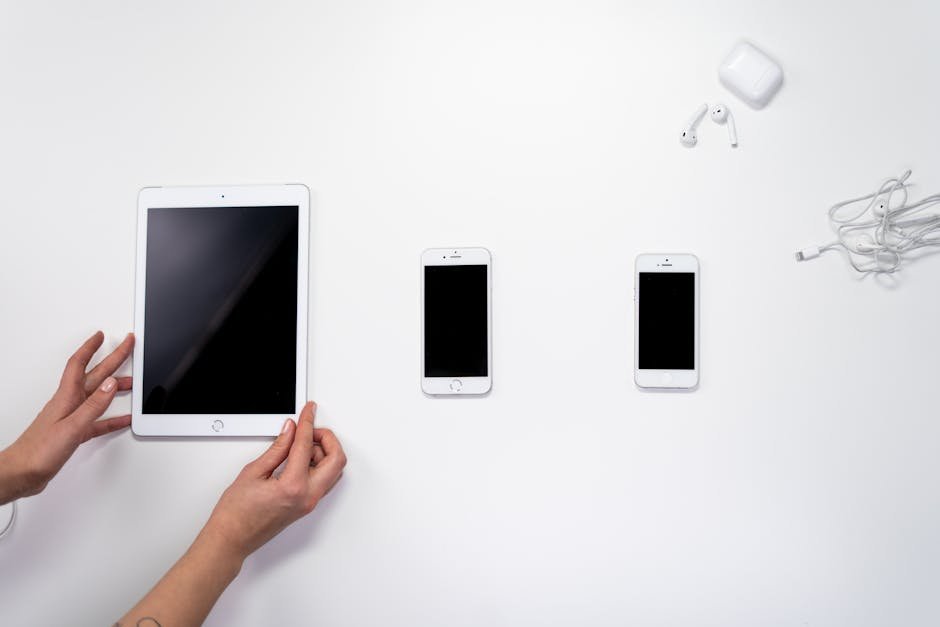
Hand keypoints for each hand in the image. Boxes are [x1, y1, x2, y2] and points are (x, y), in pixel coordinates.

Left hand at [0, 331, 133, 502]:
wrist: (22, 473)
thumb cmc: (39, 451)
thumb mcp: (71, 426)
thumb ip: (93, 406)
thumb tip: (111, 384)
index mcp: (66, 397)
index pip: (79, 364)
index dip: (91, 347)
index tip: (102, 335)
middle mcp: (69, 403)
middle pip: (94, 375)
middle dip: (112, 360)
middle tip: (127, 346)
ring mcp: (71, 417)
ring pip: (98, 396)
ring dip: (115, 387)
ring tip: (131, 381)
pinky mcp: (74, 432)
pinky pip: (98, 419)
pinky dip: (112, 417)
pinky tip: (123, 418)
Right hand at [201, 402, 346, 561]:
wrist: (231, 540)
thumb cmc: (235, 514)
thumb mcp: (253, 472)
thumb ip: (277, 449)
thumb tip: (290, 431)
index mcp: (293, 486)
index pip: (307, 445)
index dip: (308, 422)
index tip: (308, 411)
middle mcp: (307, 497)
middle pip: (336, 459)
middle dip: (326, 438)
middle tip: (309, 429)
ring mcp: (309, 503)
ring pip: (333, 470)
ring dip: (324, 453)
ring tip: (300, 444)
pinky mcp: (306, 506)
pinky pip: (323, 481)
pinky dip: (318, 465)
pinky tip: (300, 458)